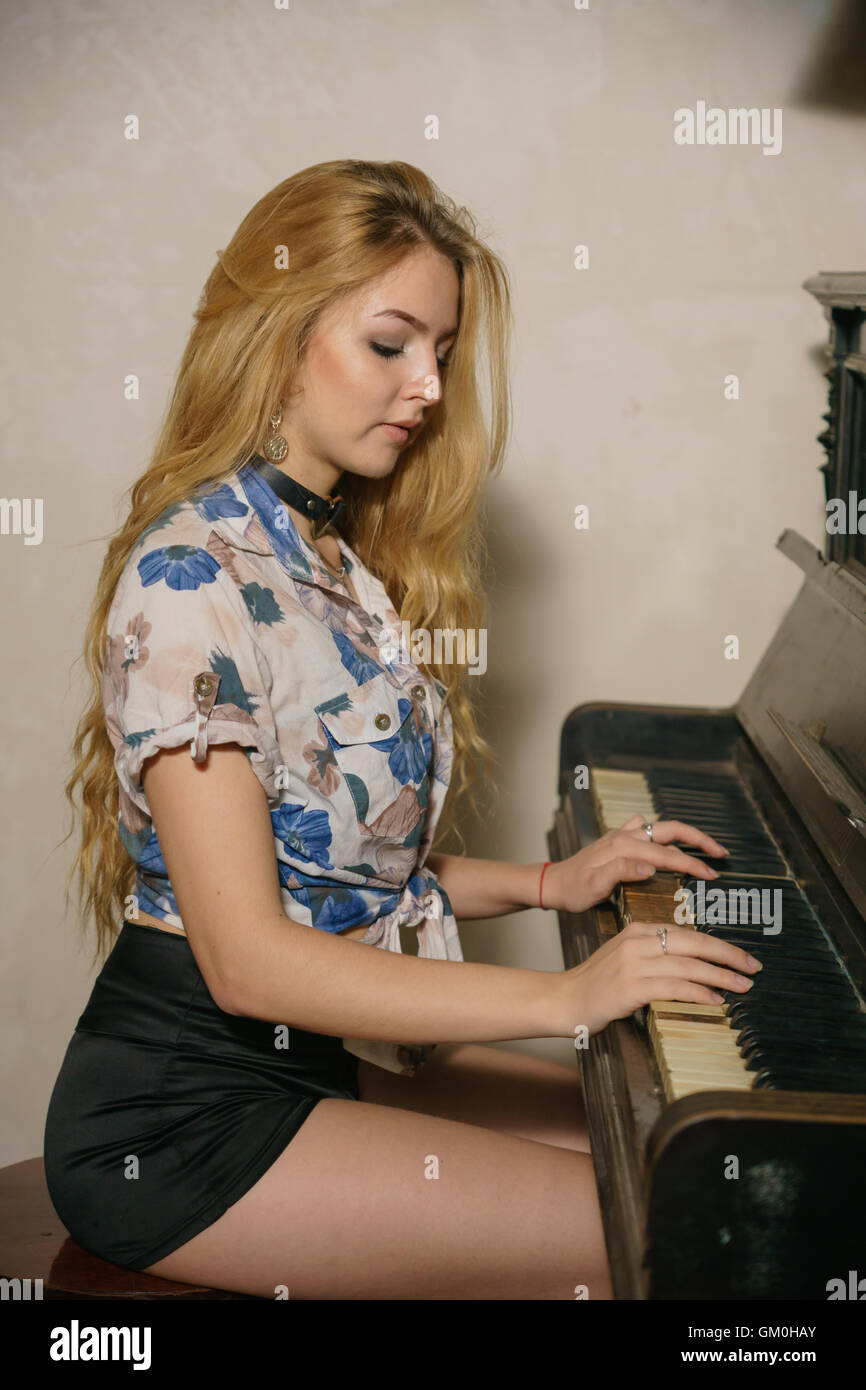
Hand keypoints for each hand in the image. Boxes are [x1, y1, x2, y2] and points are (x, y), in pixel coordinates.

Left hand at [542, 813, 728, 914]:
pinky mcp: (619, 839)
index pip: (668, 854)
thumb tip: (650, 866)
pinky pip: (649, 831)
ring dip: (686, 837)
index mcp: (624, 848)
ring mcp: (622, 835)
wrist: (553, 884)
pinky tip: (671, 843)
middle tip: (721, 853)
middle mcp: (625, 836)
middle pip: (671, 830)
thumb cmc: (573, 891)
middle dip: (699, 840)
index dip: (693, 865)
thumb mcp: (594, 887)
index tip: (712, 875)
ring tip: (706, 849)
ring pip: (662, 829)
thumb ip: (621, 872)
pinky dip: (666, 836)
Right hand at [555, 917, 761, 1037]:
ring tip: (742, 987)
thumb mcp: (626, 958)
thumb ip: (656, 955)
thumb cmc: (598, 983)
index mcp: (639, 930)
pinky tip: (715, 1001)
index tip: (741, 957)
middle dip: (729, 955)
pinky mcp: (631, 987)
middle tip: (753, 967)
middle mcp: (638, 942)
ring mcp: (634, 963)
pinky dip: (699, 993)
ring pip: (689, 966)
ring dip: (721, 977)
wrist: (565, 999)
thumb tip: (694, 964)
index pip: (688, 933)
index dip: (719, 944)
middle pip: (694, 943)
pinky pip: (675, 987)